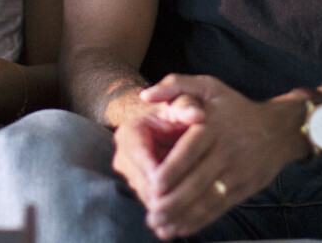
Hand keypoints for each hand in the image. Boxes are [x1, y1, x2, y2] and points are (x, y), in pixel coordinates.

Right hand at [110, 96, 201, 210]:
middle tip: (183, 204)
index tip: (171, 181)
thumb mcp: (183, 103)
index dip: (154, 167)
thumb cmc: (178, 111)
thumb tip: (197, 115)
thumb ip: (187, 106)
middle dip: (160, 192)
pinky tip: (185, 217)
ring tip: (186, 213)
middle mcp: (124, 156)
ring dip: (164, 205)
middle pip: (140, 180)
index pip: (138, 153)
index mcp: (129, 133)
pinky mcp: (142, 188)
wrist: (170, 123)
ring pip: (146, 195)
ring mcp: (131, 175)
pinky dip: (168, 210)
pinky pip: (153, 202)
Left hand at [132, 75, 306, 239]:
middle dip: (172, 201)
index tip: (152, 185)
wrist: (279, 129)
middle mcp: (225, 151)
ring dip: (182, 216)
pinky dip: (199, 221)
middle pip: (196, 181)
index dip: (170, 172)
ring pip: (207, 199)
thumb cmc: (235, 107)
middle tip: (151, 213)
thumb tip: (145, 96)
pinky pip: (219, 208)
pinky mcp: (243, 189)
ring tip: (160, 226)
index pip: (189, 152)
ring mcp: (236, 173)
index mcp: (213, 127)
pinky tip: (181, 229)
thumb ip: (174, 85)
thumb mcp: (209, 86)